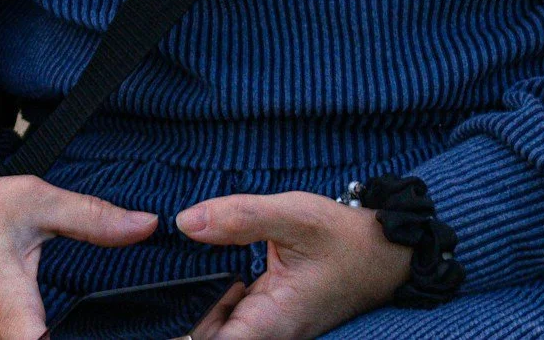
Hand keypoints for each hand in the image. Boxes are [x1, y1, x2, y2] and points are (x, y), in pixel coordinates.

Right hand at [0, 157, 157, 339]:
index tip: (91, 334)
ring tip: (49, 318)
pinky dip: (10, 337)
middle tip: (74, 318)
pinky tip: (24, 322)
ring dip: (33, 337)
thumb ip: (91, 218)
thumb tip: (145, 225)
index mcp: (1, 303)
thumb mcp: (30, 202)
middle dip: (62, 336)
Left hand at [175, 192, 410, 339]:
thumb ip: (240, 217)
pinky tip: (199, 256)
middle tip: (158, 266)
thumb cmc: (346, 239)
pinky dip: (211, 286)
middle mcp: (268, 330)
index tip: (157, 300)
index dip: (179, 329)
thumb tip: (185, 223)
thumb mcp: (295, 216)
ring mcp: (267, 322)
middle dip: (180, 306)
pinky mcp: (267, 309)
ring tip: (172, 258)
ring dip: (194, 294)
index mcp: (273, 321)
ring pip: (214, 321)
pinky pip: (228, 307)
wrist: (386, 251)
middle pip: (205, 333)